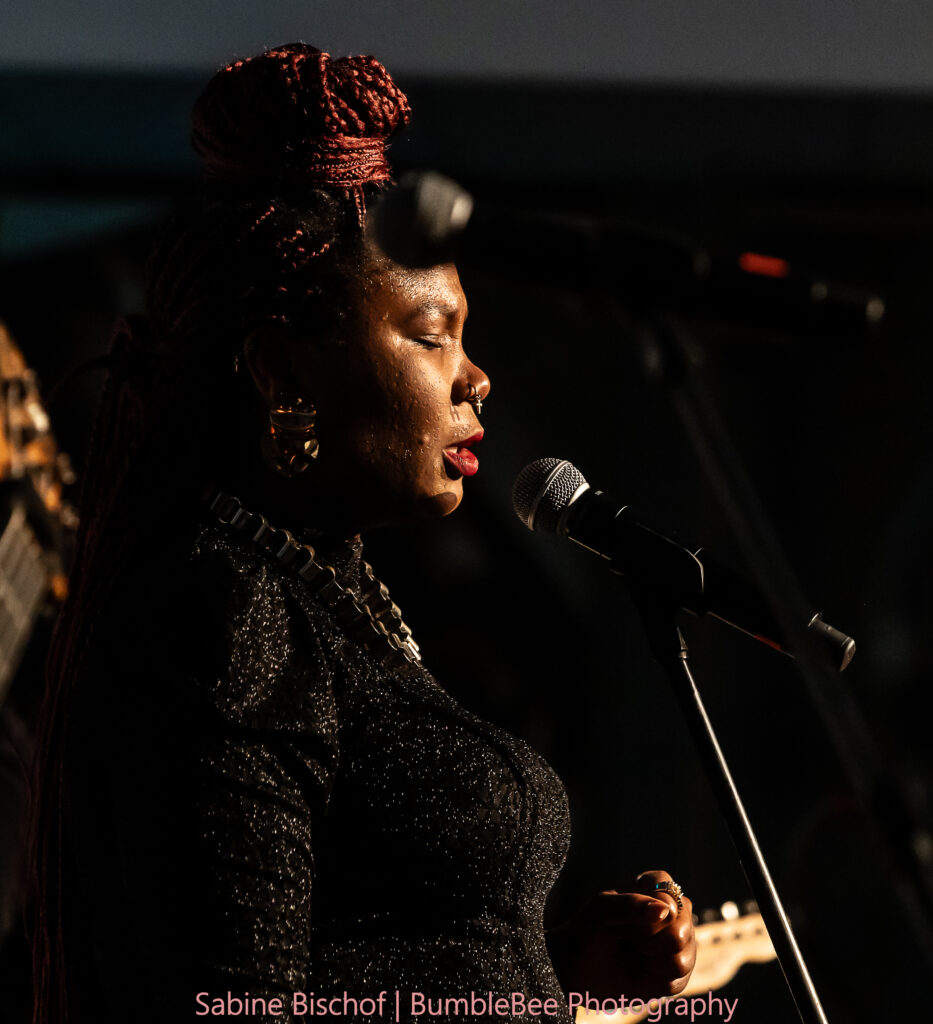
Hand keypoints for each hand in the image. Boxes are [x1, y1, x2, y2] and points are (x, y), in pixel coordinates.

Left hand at [546, 869, 695, 1000]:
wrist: (579, 968)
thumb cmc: (589, 930)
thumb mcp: (601, 910)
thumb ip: (631, 905)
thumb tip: (665, 911)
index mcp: (656, 886)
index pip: (669, 900)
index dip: (643, 916)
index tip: (621, 918)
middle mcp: (675, 912)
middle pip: (680, 931)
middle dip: (646, 941)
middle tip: (626, 938)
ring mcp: (681, 942)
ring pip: (682, 959)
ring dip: (650, 961)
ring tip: (634, 952)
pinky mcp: (680, 972)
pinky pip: (677, 982)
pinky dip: (653, 980)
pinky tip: (641, 970)